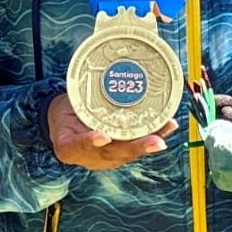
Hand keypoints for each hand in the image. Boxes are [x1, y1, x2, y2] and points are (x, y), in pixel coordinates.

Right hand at [48, 92, 178, 169]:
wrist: (65, 127)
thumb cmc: (66, 114)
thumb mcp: (62, 106)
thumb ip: (76, 99)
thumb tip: (96, 73)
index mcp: (68, 146)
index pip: (76, 146)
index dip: (90, 142)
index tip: (103, 136)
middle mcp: (88, 157)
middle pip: (112, 153)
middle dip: (136, 147)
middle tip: (155, 140)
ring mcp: (105, 158)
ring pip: (129, 152)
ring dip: (151, 141)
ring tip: (168, 128)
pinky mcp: (118, 154)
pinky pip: (137, 146)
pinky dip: (154, 135)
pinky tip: (168, 126)